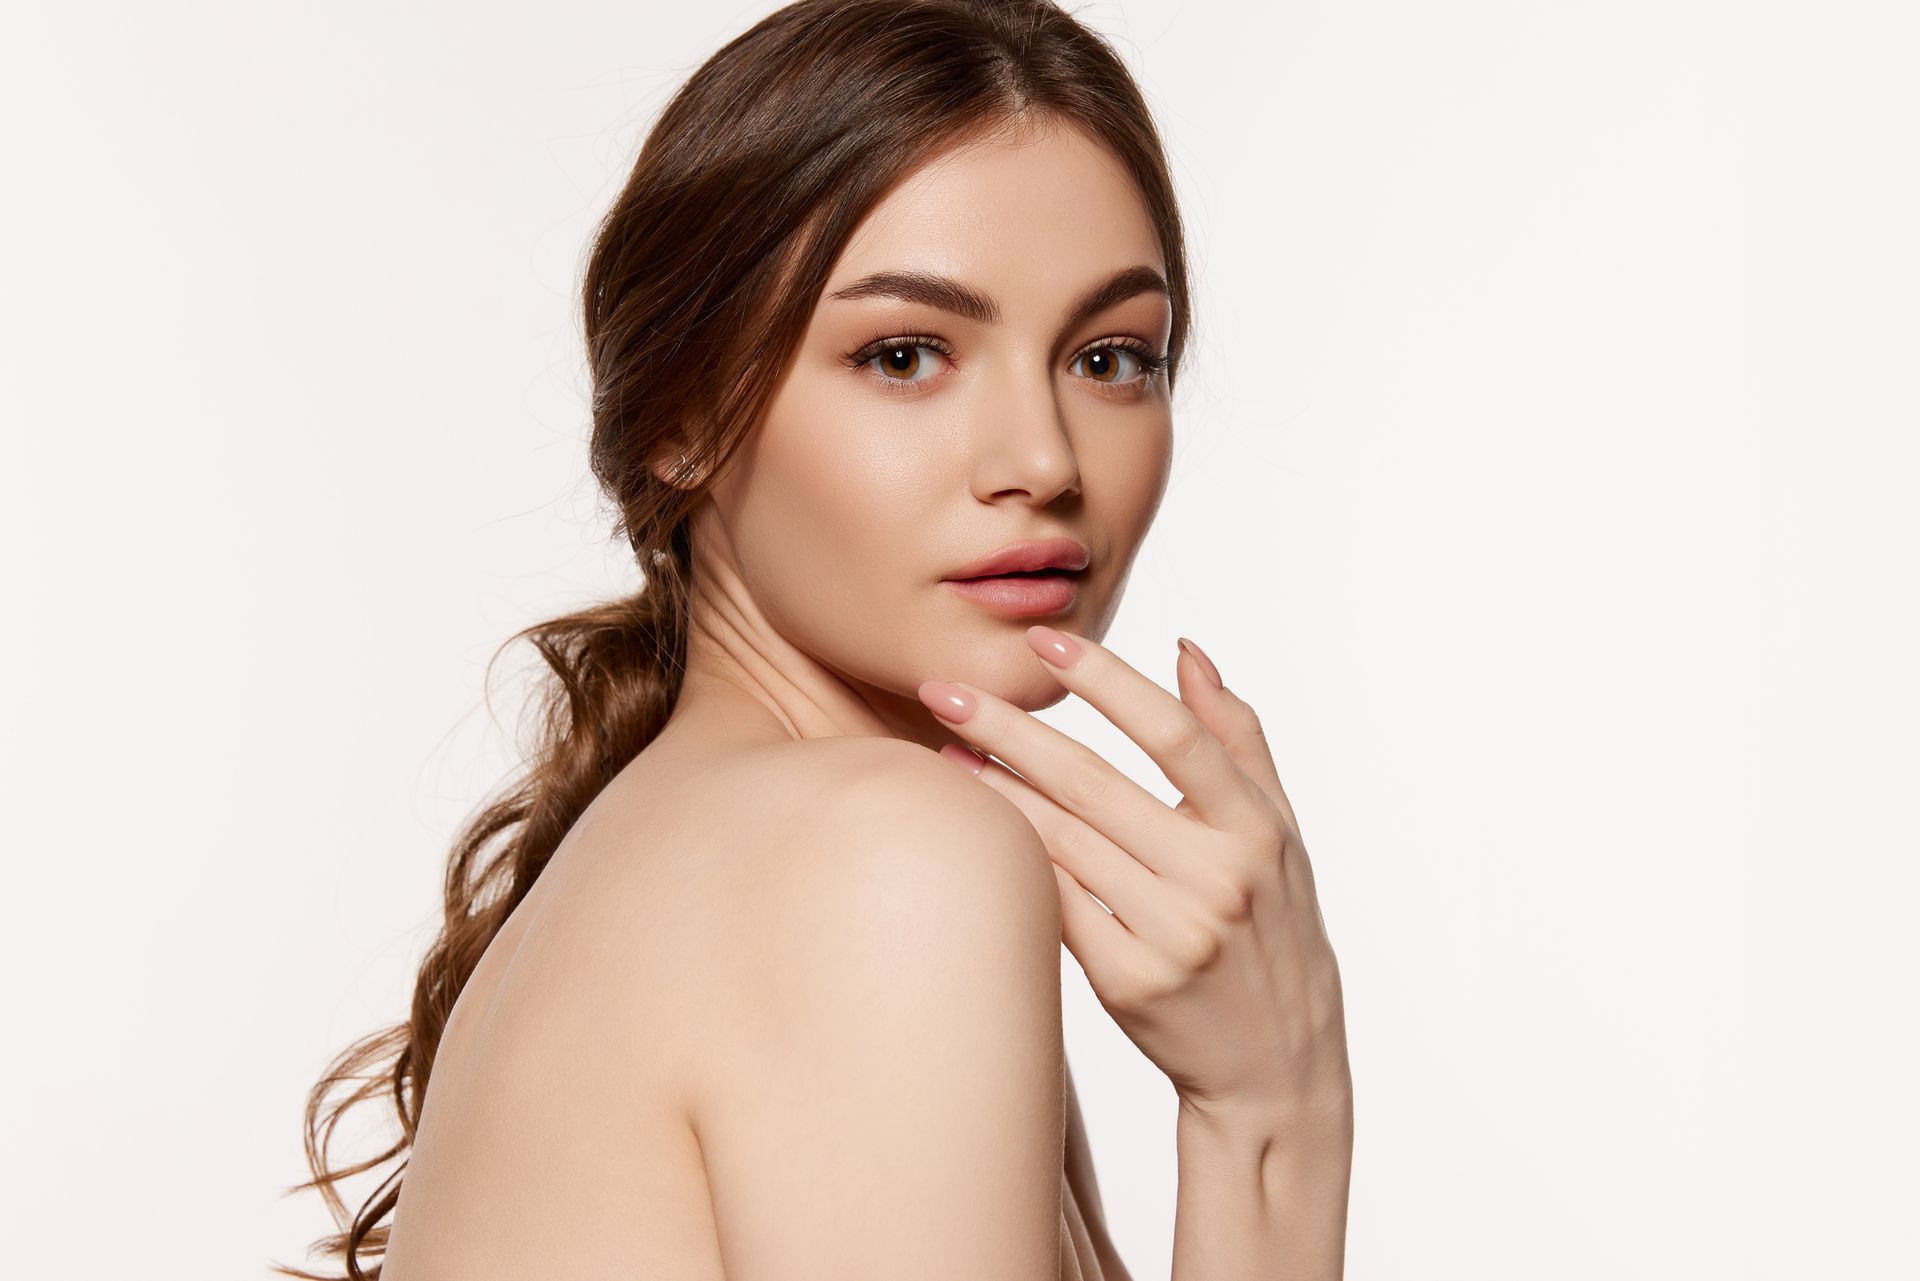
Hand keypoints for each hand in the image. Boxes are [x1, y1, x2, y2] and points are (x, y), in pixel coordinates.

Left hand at [917, 628, 1350, 1121]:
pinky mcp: (1129, 983)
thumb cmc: (1272, 929)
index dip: (1106, 682)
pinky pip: (1053, 903)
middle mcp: (1217, 879)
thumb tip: (1185, 649)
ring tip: (945, 750)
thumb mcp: (1279, 833)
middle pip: (1093, 784)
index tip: (1044, 643)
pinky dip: (1011, 857)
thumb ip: (1235, 737)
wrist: (1276, 1067)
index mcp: (1256, 830)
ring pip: (1060, 841)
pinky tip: (971, 826)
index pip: (1173, 736)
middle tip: (945, 690)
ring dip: (994, 790)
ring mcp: (1172, 934)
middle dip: (1009, 729)